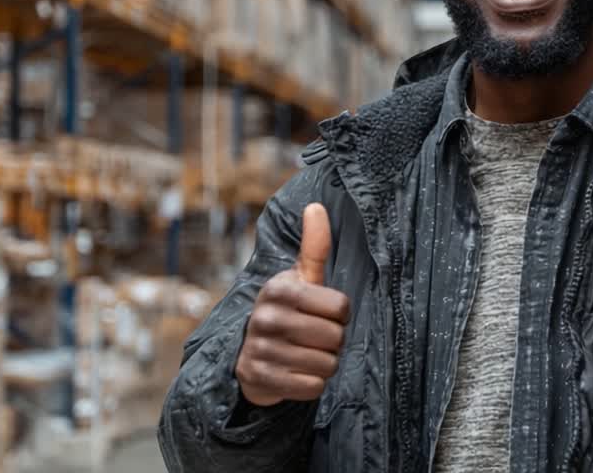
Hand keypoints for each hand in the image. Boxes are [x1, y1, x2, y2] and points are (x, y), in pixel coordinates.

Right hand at [236, 203, 349, 406]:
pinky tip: (296, 372)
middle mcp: (266, 317)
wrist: (251, 355)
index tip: (324, 314)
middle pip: (336, 338)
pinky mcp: (258, 379)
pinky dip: (311, 384)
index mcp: (280, 289)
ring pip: (326, 365)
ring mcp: (260, 349)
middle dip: (333, 342)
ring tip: (304, 354)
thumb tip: (316, 205)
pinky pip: (312, 387)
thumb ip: (314, 246)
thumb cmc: (289, 311)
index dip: (340, 314)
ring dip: (323, 364)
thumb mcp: (301, 279)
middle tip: (314, 338)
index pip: (341, 308)